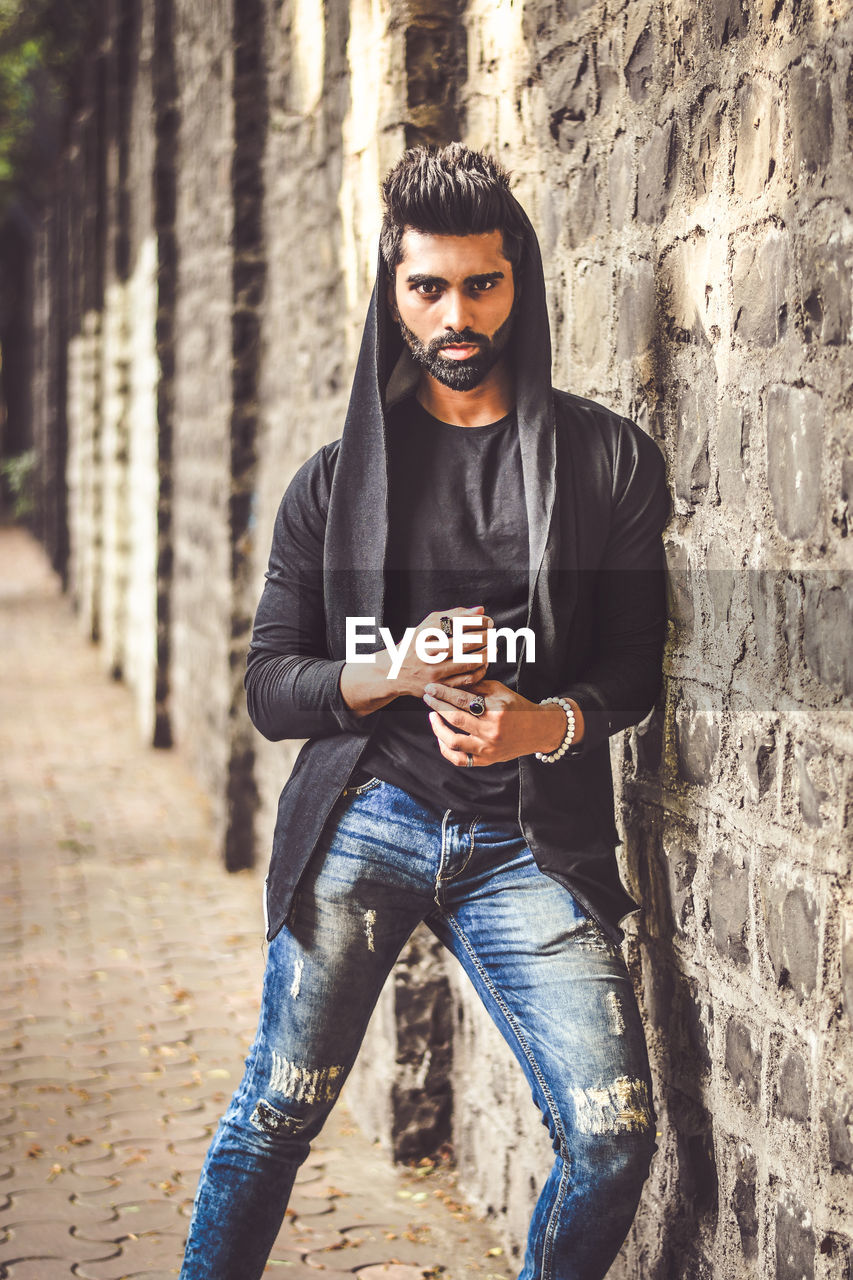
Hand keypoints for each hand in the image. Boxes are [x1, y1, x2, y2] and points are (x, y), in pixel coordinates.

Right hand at [392, 606, 493, 697]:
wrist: (392, 672)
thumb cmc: (415, 645)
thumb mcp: (427, 626)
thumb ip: (454, 616)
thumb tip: (480, 610)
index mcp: (425, 633)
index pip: (457, 623)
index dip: (477, 621)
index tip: (488, 621)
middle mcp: (428, 652)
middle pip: (464, 642)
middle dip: (484, 636)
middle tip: (493, 633)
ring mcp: (433, 671)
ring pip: (468, 662)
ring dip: (486, 654)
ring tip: (493, 647)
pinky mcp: (439, 686)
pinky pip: (466, 679)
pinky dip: (480, 671)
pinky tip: (485, 664)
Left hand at [422, 680, 580, 765]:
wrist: (539, 730)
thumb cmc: (518, 707)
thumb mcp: (501, 691)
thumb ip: (477, 686)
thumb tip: (451, 683)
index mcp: (496, 711)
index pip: (463, 700)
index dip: (444, 693)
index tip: (431, 687)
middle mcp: (492, 731)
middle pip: (455, 718)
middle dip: (437, 705)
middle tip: (427, 697)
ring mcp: (488, 748)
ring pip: (453, 741)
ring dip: (438, 728)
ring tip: (432, 717)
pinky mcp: (487, 760)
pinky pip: (460, 759)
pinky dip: (446, 750)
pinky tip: (441, 737)